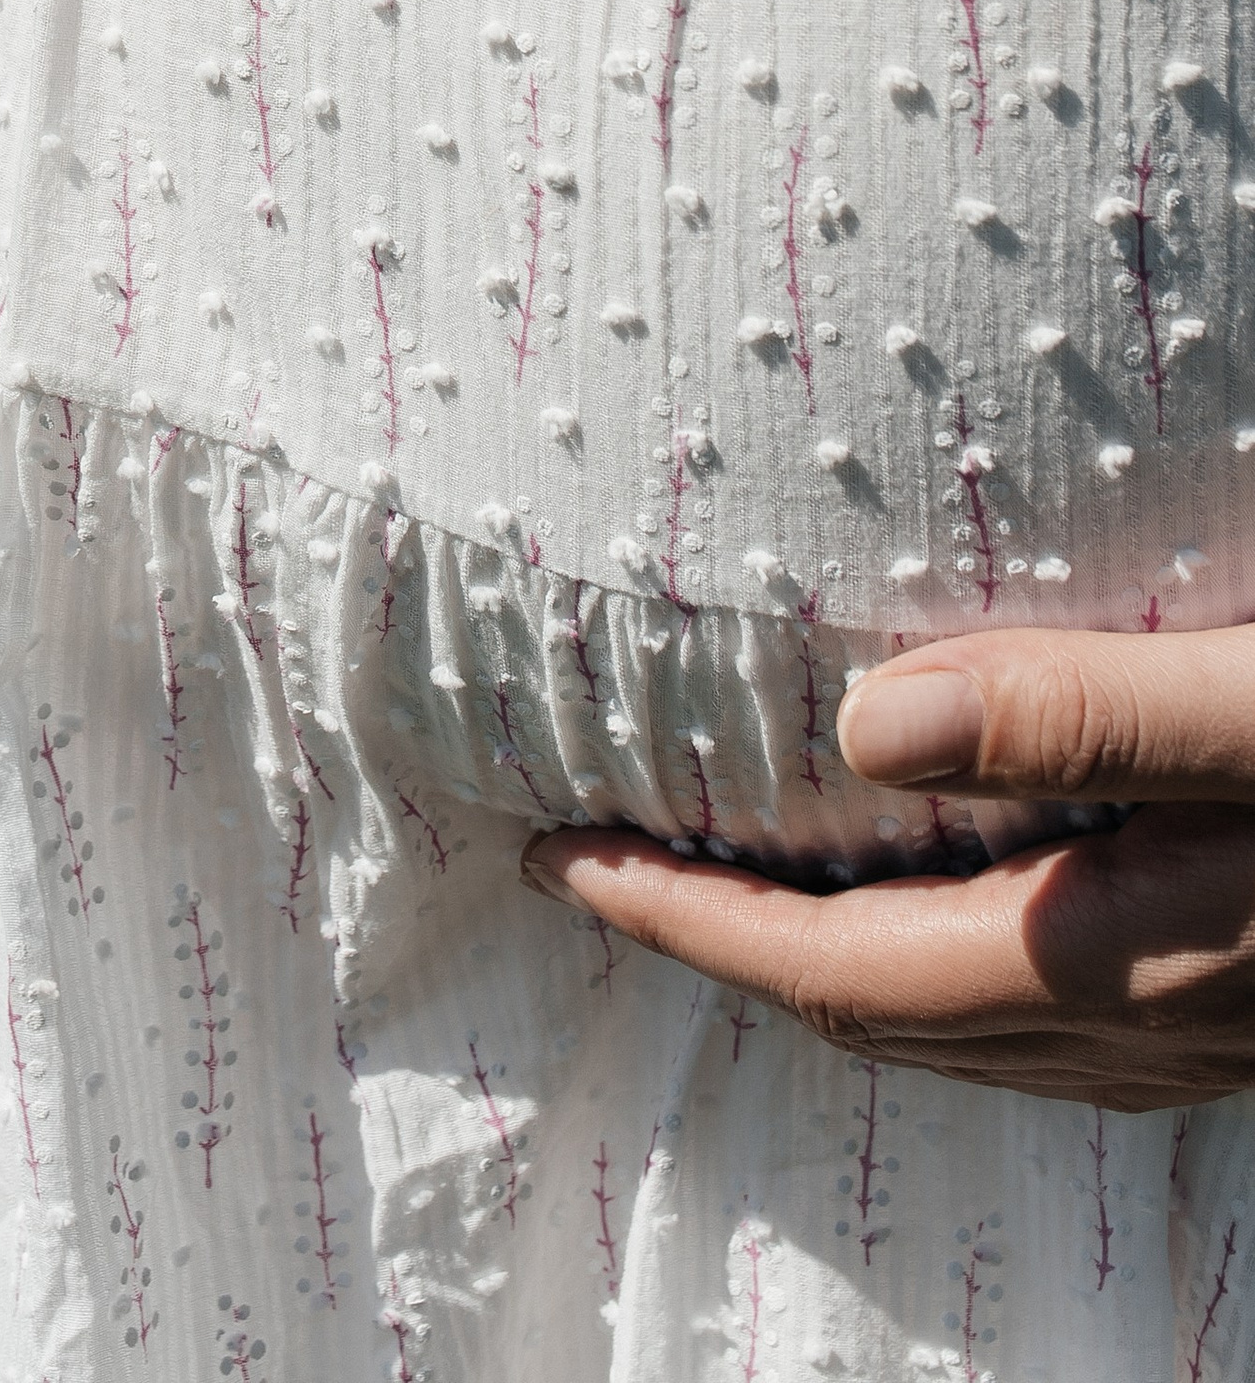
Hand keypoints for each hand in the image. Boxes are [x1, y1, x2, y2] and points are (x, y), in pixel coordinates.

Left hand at [520, 626, 1254, 1107]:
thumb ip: (1077, 716)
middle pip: (868, 1010)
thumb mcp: (1252, 711)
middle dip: (718, 938)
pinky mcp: (1222, 1006)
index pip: (831, 969)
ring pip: (945, 1024)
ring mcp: (1182, 1036)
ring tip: (727, 860)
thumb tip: (867, 722)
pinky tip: (921, 875)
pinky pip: (1018, 1010)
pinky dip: (920, 949)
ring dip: (818, 951)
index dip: (682, 920)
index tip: (561, 860)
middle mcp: (1130, 1028)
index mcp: (1099, 962)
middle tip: (604, 855)